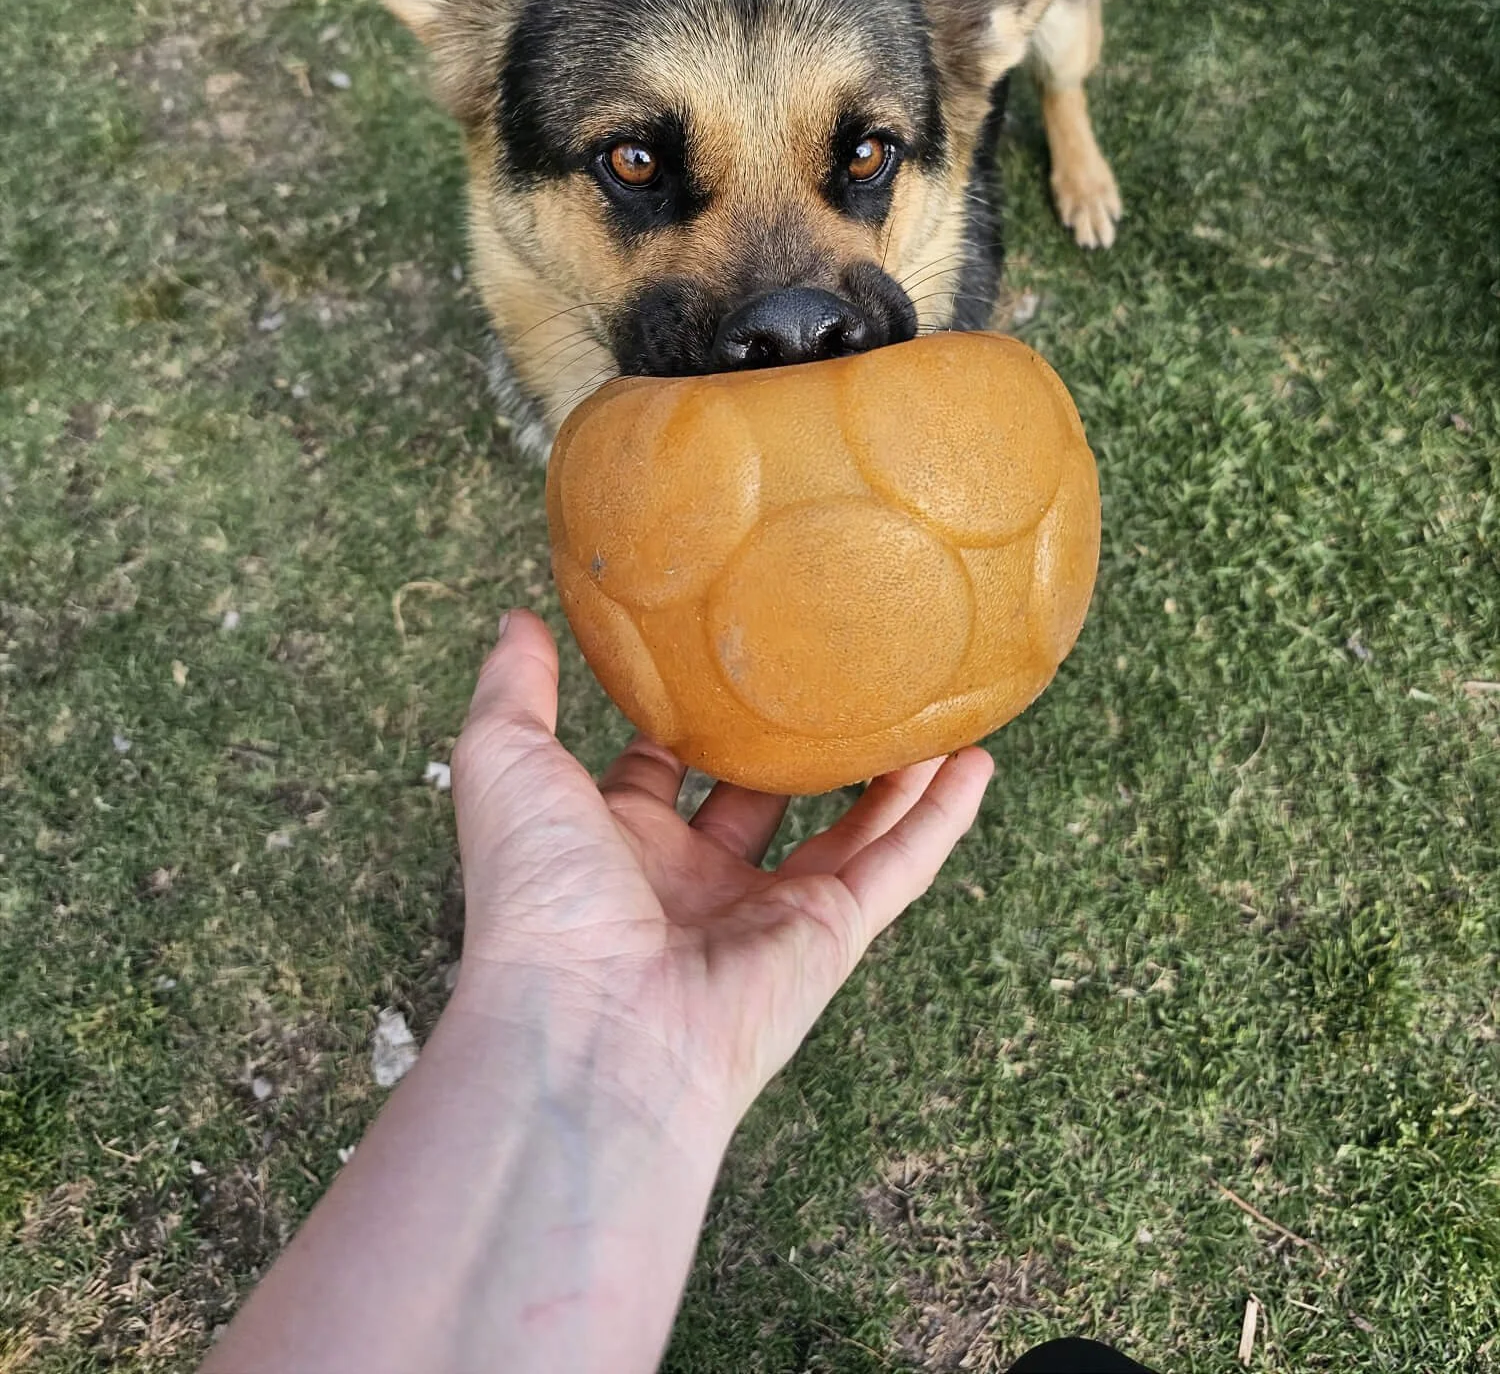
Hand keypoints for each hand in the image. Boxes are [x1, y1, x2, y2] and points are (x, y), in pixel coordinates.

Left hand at [450, 610, 993, 1122]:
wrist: (590, 1025)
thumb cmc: (537, 896)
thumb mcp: (505, 764)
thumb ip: (515, 690)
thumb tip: (519, 618)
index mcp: (618, 843)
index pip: (660, 768)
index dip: (689, 714)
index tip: (725, 651)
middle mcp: (693, 879)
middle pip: (761, 797)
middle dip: (798, 745)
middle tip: (840, 672)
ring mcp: (766, 911)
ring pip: (847, 829)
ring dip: (890, 772)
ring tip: (928, 706)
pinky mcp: (828, 937)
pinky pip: (897, 868)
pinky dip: (941, 819)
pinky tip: (975, 763)